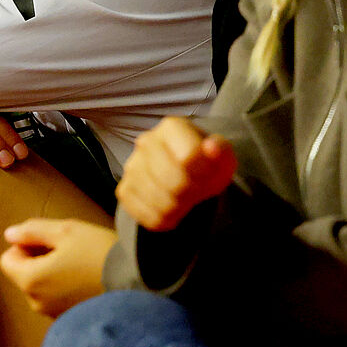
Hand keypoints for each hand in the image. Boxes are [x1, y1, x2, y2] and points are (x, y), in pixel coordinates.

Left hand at [0, 217, 117, 317]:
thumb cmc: (100, 254)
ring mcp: (53, 314)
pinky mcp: (70, 320)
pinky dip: (66, 289)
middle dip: (38, 260)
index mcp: (30, 279)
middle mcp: (36, 302)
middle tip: (69, 250)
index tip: (49, 242)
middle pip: (23, 274)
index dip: (24, 245)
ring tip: (81, 265)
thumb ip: (33, 230)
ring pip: (41, 287)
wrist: (137, 284)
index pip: (7, 259)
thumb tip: (10, 234)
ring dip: (53, 274)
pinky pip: (57, 299)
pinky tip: (88, 280)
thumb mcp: (66, 231)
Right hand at [115, 116, 236, 232]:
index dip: (203, 173)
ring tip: (184, 199)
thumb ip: (220, 150)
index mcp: (171, 127)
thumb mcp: (222, 156)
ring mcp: (131, 167)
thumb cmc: (206, 164)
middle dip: (191, 192)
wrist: (187, 176)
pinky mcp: (124, 190)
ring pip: (159, 202)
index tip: (207, 173)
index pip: (188, 157)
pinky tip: (170, 207)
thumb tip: (211, 147)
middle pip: (173, 182)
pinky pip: (147, 216)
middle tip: (196, 190)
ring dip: (178, 208)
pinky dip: (163, 219)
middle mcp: (146, 143)